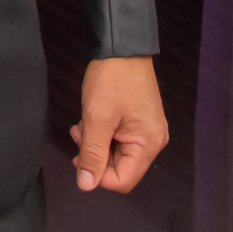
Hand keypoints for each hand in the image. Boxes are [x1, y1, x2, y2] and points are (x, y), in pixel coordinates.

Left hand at [70, 56, 167, 193]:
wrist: (121, 45)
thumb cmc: (111, 80)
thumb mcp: (97, 118)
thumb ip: (92, 154)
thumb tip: (86, 185)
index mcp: (148, 144)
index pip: (122, 181)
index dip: (98, 175)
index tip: (80, 155)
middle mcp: (153, 141)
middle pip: (120, 167)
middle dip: (95, 155)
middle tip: (79, 134)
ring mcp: (147, 130)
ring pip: (116, 153)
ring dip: (96, 143)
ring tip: (82, 124)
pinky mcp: (139, 120)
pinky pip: (119, 139)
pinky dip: (103, 134)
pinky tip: (91, 120)